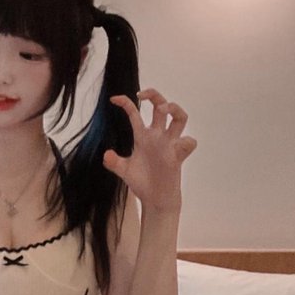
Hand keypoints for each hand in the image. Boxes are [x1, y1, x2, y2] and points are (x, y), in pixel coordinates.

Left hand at [104, 88, 196, 212]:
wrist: (153, 200)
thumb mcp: (124, 170)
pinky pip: (188, 142)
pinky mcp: (178, 156)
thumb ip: (114, 162)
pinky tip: (177, 145)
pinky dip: (185, 141)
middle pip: (161, 107)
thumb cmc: (142, 182)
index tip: (114, 99)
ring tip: (164, 109)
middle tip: (143, 94)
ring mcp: (169, 144)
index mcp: (142, 136)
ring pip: (179, 118)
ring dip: (174, 109)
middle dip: (154, 95)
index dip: (126, 103)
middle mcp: (157, 136)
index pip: (135, 113)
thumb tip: (106, 155)